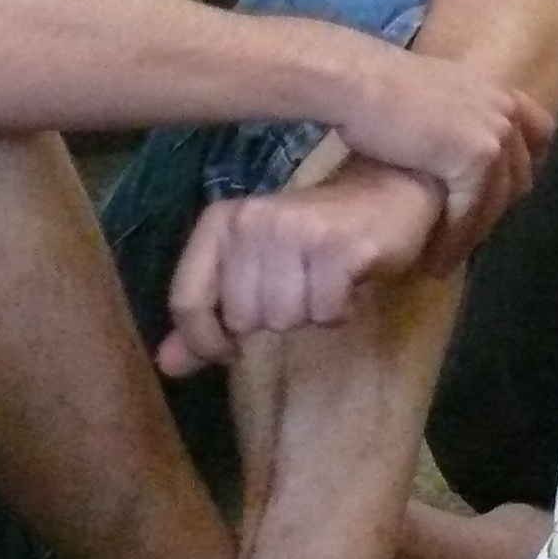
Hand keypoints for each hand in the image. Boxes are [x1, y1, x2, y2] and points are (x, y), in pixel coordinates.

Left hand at [158, 167, 440, 374]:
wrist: (390, 192)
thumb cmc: (314, 235)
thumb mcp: (252, 268)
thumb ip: (207, 314)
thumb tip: (166, 366)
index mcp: (221, 221)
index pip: (187, 300)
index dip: (206, 339)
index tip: (232, 346)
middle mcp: (253, 220)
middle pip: (243, 318)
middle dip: (274, 317)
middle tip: (300, 285)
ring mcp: (297, 230)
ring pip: (284, 318)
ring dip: (310, 312)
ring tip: (325, 280)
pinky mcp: (340, 247)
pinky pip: (326, 313)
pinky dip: (340, 309)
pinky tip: (349, 281)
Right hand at [323, 42, 556, 270]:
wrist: (359, 81)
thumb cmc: (376, 86)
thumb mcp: (434, 96)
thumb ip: (455, 116)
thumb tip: (448, 142)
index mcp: (499, 90)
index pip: (538, 133)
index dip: (524, 165)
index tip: (505, 192)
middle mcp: (506, 111)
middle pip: (520, 174)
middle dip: (497, 209)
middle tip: (469, 238)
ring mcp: (495, 135)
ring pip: (496, 201)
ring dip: (472, 235)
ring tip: (448, 260)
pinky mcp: (476, 160)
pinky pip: (472, 211)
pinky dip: (454, 238)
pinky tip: (436, 258)